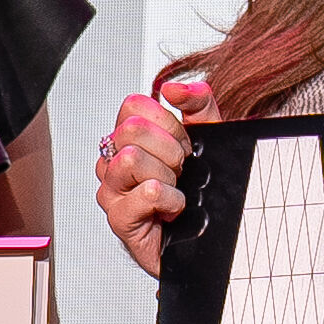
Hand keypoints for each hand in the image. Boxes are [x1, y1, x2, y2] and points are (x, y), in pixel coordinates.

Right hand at [94, 77, 210, 276]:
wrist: (210, 235)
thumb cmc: (202, 188)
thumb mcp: (208, 136)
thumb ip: (198, 102)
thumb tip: (172, 88)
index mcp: (130, 138)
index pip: (133, 105)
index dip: (167, 122)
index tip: (184, 145)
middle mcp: (114, 161)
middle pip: (130, 129)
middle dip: (170, 149)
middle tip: (181, 171)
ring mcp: (112, 191)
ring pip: (130, 159)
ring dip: (168, 176)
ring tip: (176, 190)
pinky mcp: (120, 219)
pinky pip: (146, 192)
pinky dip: (171, 200)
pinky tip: (174, 209)